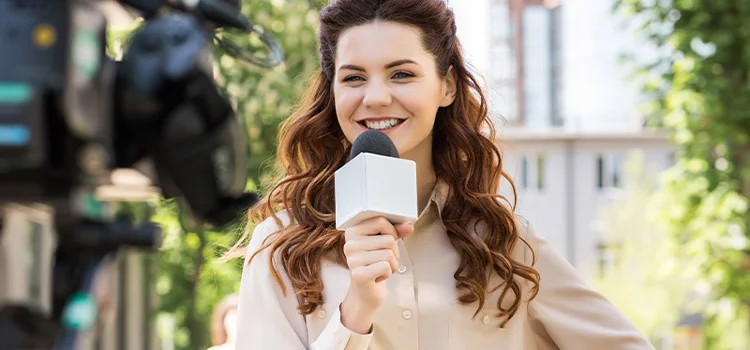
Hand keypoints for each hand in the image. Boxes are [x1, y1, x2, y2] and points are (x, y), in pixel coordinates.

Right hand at [340, 217, 413, 333]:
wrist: (366, 293)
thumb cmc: (375, 265)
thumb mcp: (385, 244)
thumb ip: (396, 232)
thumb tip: (409, 225)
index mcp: (352, 231)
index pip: (380, 221)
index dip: (392, 231)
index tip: (387, 242)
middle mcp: (349, 244)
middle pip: (388, 240)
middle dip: (394, 252)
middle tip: (382, 261)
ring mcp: (353, 260)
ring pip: (389, 254)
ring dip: (392, 264)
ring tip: (381, 269)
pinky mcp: (359, 274)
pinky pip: (387, 266)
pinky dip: (389, 273)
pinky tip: (378, 277)